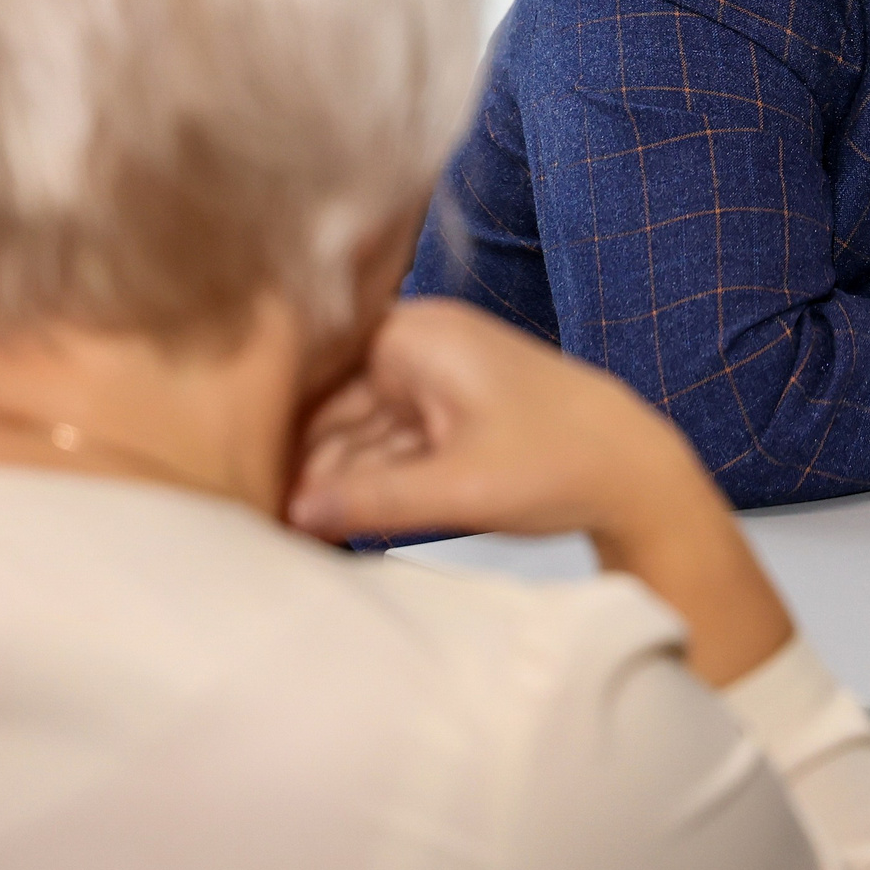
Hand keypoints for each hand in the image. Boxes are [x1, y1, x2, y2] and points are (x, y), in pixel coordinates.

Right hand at [288, 299, 792, 685]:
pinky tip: (324, 525)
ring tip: (273, 532)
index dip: (270, 423)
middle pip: (329, 405)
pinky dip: (361, 484)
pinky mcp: (449, 418)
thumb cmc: (561, 463)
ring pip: (355, 432)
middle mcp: (420, 346)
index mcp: (417, 336)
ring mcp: (435, 381)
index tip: (229, 472)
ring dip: (324, 480)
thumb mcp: (458, 487)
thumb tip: (290, 510)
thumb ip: (370, 498)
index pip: (313, 371)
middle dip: (294, 462)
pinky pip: (386, 448)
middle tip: (245, 519)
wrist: (640, 475)